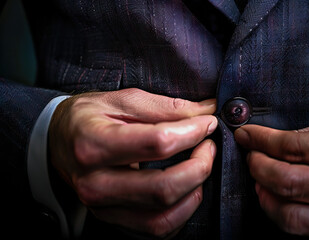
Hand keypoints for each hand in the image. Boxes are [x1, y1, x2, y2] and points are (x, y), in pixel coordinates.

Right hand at [49, 88, 217, 237]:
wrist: (56, 143)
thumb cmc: (88, 118)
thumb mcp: (121, 100)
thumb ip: (166, 107)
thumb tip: (207, 111)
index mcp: (94, 144)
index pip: (158, 143)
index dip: (193, 132)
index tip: (208, 122)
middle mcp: (95, 183)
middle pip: (163, 188)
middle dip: (200, 167)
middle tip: (208, 147)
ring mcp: (102, 208)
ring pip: (162, 218)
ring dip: (194, 193)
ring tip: (199, 169)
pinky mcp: (112, 221)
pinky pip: (156, 231)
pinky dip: (181, 213)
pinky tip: (185, 191)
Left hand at [235, 116, 308, 237]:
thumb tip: (276, 141)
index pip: (296, 146)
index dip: (263, 141)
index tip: (247, 135)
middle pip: (290, 181)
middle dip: (259, 167)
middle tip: (251, 156)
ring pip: (292, 213)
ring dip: (265, 195)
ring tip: (259, 179)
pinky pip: (306, 229)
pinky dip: (281, 214)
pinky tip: (275, 199)